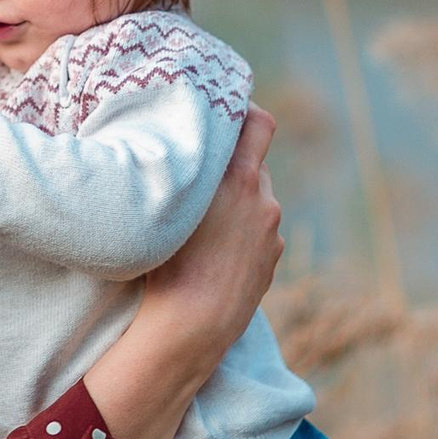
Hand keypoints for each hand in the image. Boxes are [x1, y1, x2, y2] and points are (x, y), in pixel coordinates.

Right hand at [131, 104, 281, 354]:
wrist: (191, 326)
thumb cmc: (165, 264)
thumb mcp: (169, 204)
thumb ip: (190, 169)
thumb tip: (190, 147)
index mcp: (238, 179)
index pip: (259, 123)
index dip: (246, 112)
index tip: (226, 112)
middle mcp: (262, 199)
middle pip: (252, 163)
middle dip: (232, 166)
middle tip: (200, 175)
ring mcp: (271, 230)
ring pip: (254, 199)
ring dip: (235, 202)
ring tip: (202, 224)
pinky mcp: (272, 257)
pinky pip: (257, 229)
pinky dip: (241, 231)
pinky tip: (214, 251)